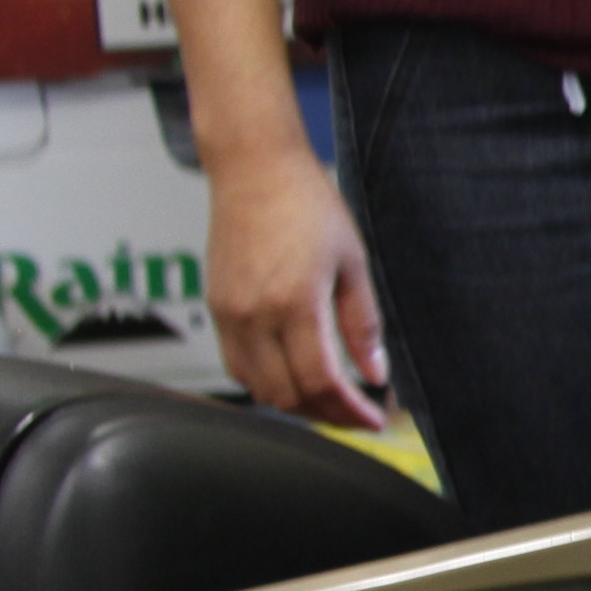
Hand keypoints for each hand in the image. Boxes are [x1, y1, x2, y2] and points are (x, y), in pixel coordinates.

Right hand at [205, 136, 393, 427]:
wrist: (254, 170)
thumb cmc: (308, 205)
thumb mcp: (353, 263)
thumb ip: (363, 324)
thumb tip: (375, 374)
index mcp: (295, 301)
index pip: (320, 381)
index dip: (349, 411)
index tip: (374, 420)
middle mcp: (254, 314)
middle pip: (286, 395)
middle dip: (326, 414)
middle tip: (357, 414)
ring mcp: (228, 313)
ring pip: (257, 388)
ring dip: (295, 403)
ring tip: (330, 400)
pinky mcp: (216, 308)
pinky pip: (237, 365)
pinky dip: (266, 382)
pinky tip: (294, 376)